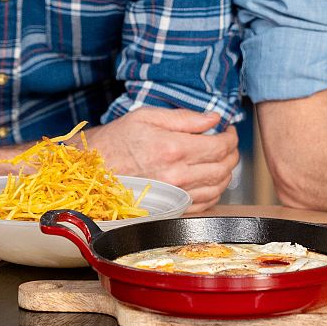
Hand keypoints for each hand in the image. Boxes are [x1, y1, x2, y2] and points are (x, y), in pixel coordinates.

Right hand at [85, 107, 238, 210]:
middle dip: (232, 152)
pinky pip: (206, 203)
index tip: (228, 129)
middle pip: (224, 167)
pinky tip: (209, 178)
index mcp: (173, 149)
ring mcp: (176, 196)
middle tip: (227, 142)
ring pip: (219, 187)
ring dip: (226, 172)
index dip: (230, 136)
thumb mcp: (147, 116)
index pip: (220, 145)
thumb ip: (185, 117)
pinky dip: (215, 191)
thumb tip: (214, 117)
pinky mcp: (172, 209)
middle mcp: (178, 175)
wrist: (95, 171)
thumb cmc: (118, 140)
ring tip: (221, 159)